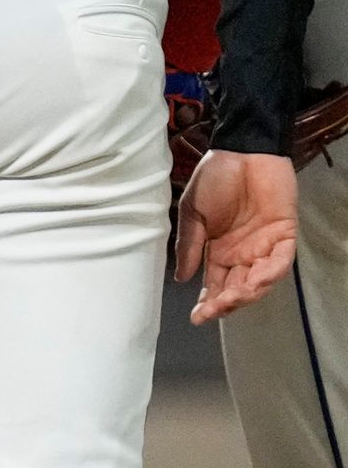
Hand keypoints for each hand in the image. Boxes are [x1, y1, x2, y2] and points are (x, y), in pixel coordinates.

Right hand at [179, 149, 297, 322]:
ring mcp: (265, 245)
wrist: (242, 151)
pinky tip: (256, 280)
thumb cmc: (214, 177)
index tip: (196, 317)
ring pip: (260, 280)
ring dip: (247, 292)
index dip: (208, 302)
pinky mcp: (285, 234)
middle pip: (237, 288)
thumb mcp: (192, 212)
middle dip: (226, 303)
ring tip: (232, 298)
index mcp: (219, 250)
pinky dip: (270, 273)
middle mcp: (243, 253)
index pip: (215, 284)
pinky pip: (281, 261)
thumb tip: (182, 278)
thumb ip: (189, 245)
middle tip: (213, 310)